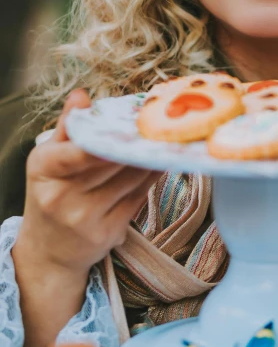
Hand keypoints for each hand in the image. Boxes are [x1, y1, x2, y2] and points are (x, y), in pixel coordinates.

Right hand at [15, 89, 161, 279]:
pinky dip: (151, 177)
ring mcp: (85, 218)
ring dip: (149, 157)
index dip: (108, 138)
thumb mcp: (48, 159)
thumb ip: (68, 126)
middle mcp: (62, 196)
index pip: (80, 150)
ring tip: (163, 138)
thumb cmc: (51, 193)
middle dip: (135, 142)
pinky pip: (139, 196)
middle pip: (111, 161)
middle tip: (157, 122)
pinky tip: (159, 162)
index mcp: (45, 169)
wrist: (48, 252)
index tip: (132, 123)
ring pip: (131, 178)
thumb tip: (81, 94)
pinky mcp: (109, 233)